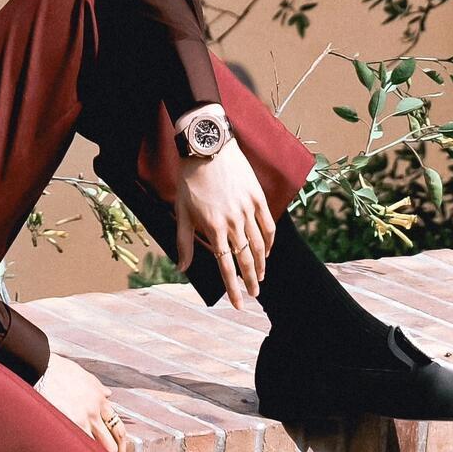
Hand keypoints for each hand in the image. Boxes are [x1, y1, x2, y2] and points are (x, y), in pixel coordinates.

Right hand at [37, 352, 124, 451]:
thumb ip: (97, 387)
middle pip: (115, 439)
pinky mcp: (73, 422)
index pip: (118, 426)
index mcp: (100, 399)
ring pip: (103, 446)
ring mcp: (86, 417)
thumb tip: (108, 394)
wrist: (43, 368)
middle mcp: (97, 410)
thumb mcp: (83, 375)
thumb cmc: (58, 370)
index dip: (122, 443)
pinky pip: (85, 444)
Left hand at [175, 134, 274, 307]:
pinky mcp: (258, 197)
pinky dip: (270, 241)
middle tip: (254, 294)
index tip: (237, 303)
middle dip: (251, 280)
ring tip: (261, 276)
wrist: (208, 148)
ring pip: (260, 244)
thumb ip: (184, 242)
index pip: (225, 266)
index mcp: (213, 228)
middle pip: (247, 258)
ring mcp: (248, 209)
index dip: (232, 287)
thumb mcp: (182, 212)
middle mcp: (234, 222)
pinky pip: (268, 225)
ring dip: (262, 263)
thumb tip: (182, 267)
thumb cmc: (190, 181)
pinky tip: (268, 250)